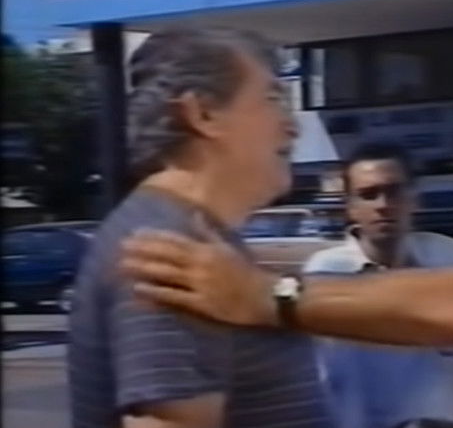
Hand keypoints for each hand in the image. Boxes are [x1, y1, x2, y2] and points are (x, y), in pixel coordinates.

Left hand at [119, 217, 279, 325]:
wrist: (266, 297)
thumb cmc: (247, 273)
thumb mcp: (228, 248)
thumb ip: (208, 233)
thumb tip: (194, 214)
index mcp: (208, 250)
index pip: (176, 240)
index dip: (153, 237)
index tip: (134, 233)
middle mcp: (202, 264)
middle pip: (167, 255)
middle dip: (142, 251)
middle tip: (120, 247)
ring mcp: (200, 284)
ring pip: (167, 274)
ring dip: (143, 269)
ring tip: (122, 265)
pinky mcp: (201, 304)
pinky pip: (174, 297)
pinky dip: (155, 293)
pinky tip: (138, 290)